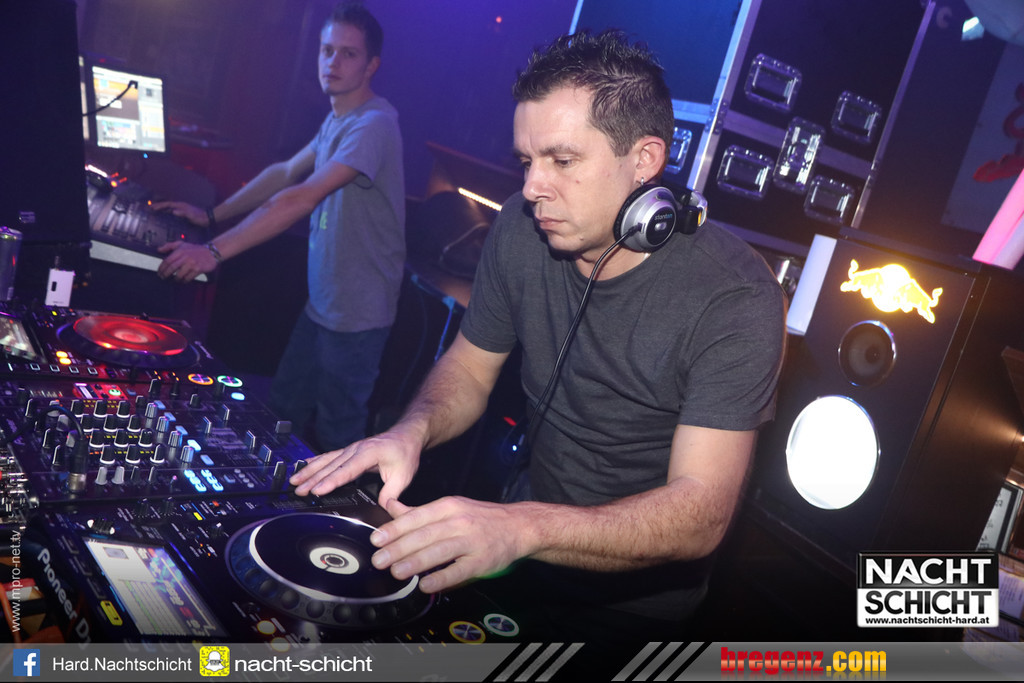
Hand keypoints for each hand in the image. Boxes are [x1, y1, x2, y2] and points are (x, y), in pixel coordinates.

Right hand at [151, 200, 208, 226]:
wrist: (208, 218)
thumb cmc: (200, 218)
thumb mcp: (191, 216)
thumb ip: (183, 213)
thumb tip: (173, 211)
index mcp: (181, 206)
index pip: (168, 204)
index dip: (160, 205)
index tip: (153, 207)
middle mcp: (181, 205)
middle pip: (167, 204)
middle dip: (159, 205)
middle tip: (150, 207)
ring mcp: (182, 208)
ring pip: (170, 206)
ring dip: (162, 207)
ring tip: (155, 209)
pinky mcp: (184, 211)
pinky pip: (173, 209)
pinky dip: (167, 210)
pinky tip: (165, 213)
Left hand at [156, 241, 217, 281]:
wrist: (211, 252)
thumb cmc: (195, 249)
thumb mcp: (182, 244)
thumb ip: (169, 246)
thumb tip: (159, 250)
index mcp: (180, 251)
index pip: (167, 260)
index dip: (161, 267)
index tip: (159, 272)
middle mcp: (185, 257)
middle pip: (172, 268)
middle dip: (165, 274)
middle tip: (163, 277)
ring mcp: (192, 264)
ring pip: (179, 274)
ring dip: (175, 279)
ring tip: (173, 280)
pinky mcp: (198, 269)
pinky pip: (188, 278)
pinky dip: (184, 280)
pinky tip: (183, 280)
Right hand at [290, 427, 421, 504]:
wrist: (406, 435)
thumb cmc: (405, 453)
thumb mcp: (404, 475)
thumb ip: (391, 493)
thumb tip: (382, 508)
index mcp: (369, 453)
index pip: (347, 470)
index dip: (331, 481)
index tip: (318, 490)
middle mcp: (357, 449)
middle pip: (332, 466)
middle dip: (313, 479)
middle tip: (299, 490)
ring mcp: (351, 448)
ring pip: (326, 460)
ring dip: (310, 470)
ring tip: (294, 480)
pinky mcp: (349, 450)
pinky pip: (329, 456)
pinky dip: (315, 461)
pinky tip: (304, 465)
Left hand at [370, 496, 529, 592]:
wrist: (519, 525)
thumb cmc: (481, 517)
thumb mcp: (451, 506)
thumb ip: (420, 511)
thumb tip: (391, 507)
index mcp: (449, 506)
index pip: (417, 517)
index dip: (395, 529)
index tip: (377, 539)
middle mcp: (459, 521)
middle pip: (425, 535)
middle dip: (399, 548)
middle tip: (379, 560)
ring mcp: (472, 541)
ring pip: (440, 551)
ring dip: (416, 562)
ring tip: (397, 572)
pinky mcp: (482, 560)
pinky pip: (459, 570)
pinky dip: (442, 577)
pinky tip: (426, 585)